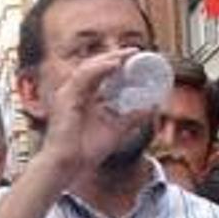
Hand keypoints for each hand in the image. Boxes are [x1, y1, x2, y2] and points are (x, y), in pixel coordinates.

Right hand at [37, 48, 151, 175]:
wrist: (68, 166)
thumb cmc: (86, 151)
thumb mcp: (117, 130)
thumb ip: (133, 118)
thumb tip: (153, 107)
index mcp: (83, 97)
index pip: (99, 73)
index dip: (116, 63)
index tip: (135, 57)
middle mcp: (73, 92)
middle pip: (94, 66)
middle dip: (114, 56)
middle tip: (134, 51)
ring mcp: (67, 94)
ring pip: (88, 67)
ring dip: (108, 59)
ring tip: (126, 54)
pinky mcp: (65, 98)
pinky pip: (84, 77)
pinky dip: (100, 69)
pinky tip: (114, 65)